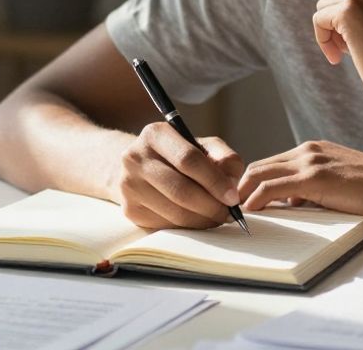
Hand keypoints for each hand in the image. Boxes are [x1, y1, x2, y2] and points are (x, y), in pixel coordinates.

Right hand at [109, 122, 244, 229]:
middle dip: (211, 206)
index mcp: (155, 134)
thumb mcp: (203, 146)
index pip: (189, 160)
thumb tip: (232, 184)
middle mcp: (135, 157)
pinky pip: (166, 225)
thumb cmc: (179, 156)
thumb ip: (224, 158)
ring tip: (216, 217)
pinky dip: (187, 227)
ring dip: (202, 220)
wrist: (141, 167)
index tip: (233, 197)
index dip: (215, 181)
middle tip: (228, 214)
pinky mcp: (130, 209)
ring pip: (174, 212)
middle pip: (181, 190)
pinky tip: (196, 219)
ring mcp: (129, 185)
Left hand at [236, 140, 362, 222]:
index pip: (270, 163)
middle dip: (240, 186)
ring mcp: (309, 162)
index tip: (242, 199)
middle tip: (231, 207)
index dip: (252, 182)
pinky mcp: (314, 178)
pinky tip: (250, 211)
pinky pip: (273, 188)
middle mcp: (307, 150)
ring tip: (234, 212)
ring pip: (260, 174)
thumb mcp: (338, 182)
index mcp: (313, 149)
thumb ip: (313, 188)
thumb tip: (292, 202)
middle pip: (259, 166)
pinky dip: (256, 199)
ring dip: (243, 193)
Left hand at [313, 0, 362, 110]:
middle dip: (336, 15)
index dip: (349, 1)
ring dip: (331, 30)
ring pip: (324, 4)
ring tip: (350, 51)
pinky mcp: (348, 11)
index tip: (361, 28)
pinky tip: (338, 58)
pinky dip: (323, 40)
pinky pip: (319, 20)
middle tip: (351, 42)